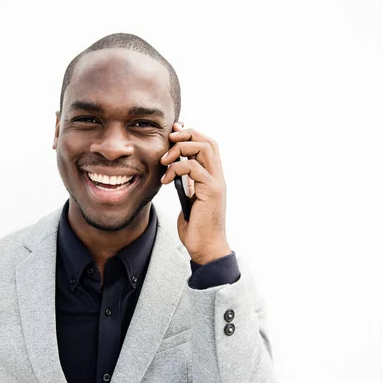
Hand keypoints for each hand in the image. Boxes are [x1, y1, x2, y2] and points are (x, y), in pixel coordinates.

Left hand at [160, 122, 231, 264]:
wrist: (206, 248)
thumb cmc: (196, 227)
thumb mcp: (188, 199)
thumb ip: (187, 183)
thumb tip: (175, 169)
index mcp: (213, 177)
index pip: (207, 145)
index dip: (190, 135)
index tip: (172, 133)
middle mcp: (218, 176)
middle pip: (208, 141)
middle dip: (186, 135)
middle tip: (168, 140)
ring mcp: (217, 183)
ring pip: (204, 148)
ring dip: (180, 149)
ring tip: (164, 161)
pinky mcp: (211, 191)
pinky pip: (194, 167)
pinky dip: (177, 168)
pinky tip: (166, 179)